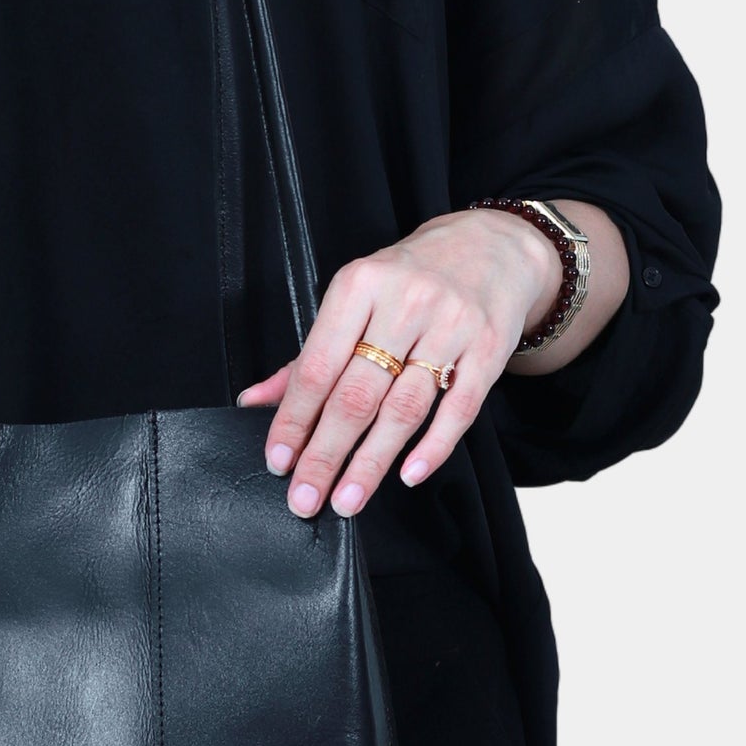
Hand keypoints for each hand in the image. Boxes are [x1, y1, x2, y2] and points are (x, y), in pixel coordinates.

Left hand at [236, 209, 562, 517]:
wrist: (491, 245)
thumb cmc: (409, 277)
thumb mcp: (353, 298)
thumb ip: (307, 356)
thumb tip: (255, 402)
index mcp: (358, 285)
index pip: (317, 367)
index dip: (294, 420)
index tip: (278, 462)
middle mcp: (405, 302)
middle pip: (357, 394)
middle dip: (326, 454)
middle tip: (306, 499)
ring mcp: (451, 326)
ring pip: (404, 409)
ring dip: (371, 462)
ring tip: (347, 500)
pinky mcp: (489, 349)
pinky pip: (459, 409)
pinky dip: (432, 447)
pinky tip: (407, 475)